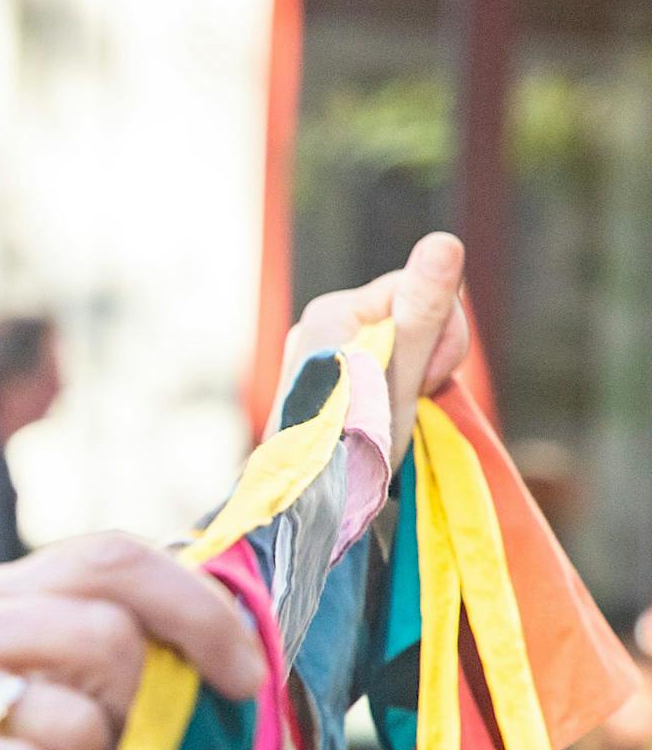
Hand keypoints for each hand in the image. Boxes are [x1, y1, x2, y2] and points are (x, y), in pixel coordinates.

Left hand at [280, 231, 469, 464]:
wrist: (303, 509)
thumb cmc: (351, 447)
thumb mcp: (399, 377)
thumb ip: (423, 311)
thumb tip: (445, 239)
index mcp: (333, 311)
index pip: (421, 286)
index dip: (441, 334)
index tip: (424, 382)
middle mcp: (319, 324)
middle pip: (411, 314)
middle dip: (425, 357)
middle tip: (408, 403)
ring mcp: (318, 351)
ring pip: (399, 343)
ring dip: (411, 377)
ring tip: (391, 416)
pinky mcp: (324, 376)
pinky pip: (380, 364)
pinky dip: (393, 389)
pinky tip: (381, 415)